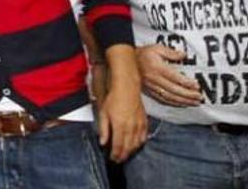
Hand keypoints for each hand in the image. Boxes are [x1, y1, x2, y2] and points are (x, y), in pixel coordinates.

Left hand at [98, 44, 146, 161]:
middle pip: (128, 147)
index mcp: (120, 126)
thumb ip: (103, 129)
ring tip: (125, 154)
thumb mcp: (103, 113)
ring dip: (131, 151)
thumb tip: (103, 142)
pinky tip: (136, 145)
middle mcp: (131, 128)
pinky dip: (139, 143)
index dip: (115, 155)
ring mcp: (139, 125)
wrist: (127, 87)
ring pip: (137, 144)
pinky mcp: (144, 121)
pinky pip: (143, 137)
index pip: (118, 146)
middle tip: (118, 160)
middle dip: (123, 155)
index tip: (112, 159)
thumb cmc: (114, 98)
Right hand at [136, 44, 201, 106]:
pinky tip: (181, 104)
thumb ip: (171, 52)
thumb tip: (183, 55)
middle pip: (174, 90)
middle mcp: (154, 79)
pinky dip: (173, 103)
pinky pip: (163, 99)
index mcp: (157, 68)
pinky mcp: (149, 91)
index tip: (197, 86)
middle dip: (188, 95)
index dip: (187, 83)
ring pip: (169, 97)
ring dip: (183, 101)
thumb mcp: (157, 48)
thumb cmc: (144, 54)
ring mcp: (151, 86)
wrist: (128, 61)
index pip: (175, 78)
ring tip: (194, 102)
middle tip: (199, 97)